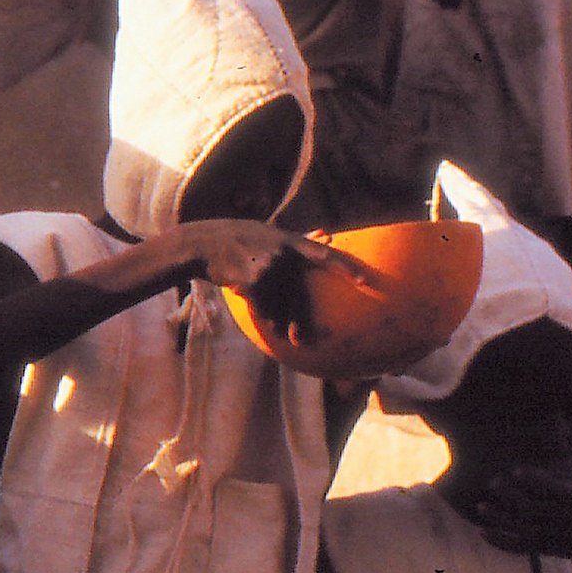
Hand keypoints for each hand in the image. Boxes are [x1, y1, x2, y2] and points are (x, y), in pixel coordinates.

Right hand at [177, 221, 374, 317]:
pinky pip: (263, 308)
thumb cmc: (238, 239)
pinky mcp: (254, 282)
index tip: (366, 282)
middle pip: (300, 296)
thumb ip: (297, 238)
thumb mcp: (267, 232)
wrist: (204, 242)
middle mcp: (283, 254)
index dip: (347, 269)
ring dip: (276, 320)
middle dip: (301, 322)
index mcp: (290, 241)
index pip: (325, 256)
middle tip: (303, 341)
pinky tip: (252, 309)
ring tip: (272, 324)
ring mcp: (269, 268)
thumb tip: (326, 231)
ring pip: (280, 306)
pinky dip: (260, 314)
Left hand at [464, 466, 571, 564]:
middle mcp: (560, 518)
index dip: (533, 480)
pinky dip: (499, 541)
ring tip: (480, 506)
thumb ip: (558, 476)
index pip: (551, 489)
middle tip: (493, 483)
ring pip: (520, 529)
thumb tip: (528, 464)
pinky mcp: (542, 548)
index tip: (516, 470)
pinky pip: (517, 547)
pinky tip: (482, 532)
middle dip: (510, 496)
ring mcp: (550, 536)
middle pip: (531, 508)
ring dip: (498, 519)